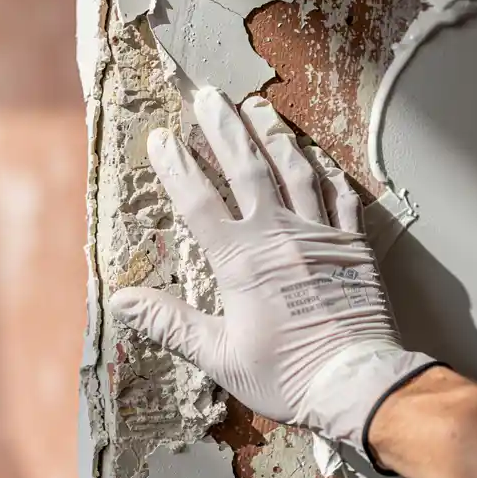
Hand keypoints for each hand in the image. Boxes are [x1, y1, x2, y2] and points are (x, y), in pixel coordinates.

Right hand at [110, 87, 437, 461]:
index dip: (176, 168)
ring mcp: (320, 235)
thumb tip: (121, 301)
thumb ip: (170, 324)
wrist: (355, 382)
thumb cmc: (285, 374)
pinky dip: (329, 173)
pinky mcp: (354, 246)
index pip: (199, 202)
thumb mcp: (219, 356)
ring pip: (295, 172)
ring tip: (258, 106)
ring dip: (274, 136)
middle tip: (209, 95)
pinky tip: (319, 156)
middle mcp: (279, 235)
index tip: (159, 137)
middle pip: (246, 171)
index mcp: (241, 261)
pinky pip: (342, 198)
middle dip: (224, 129)